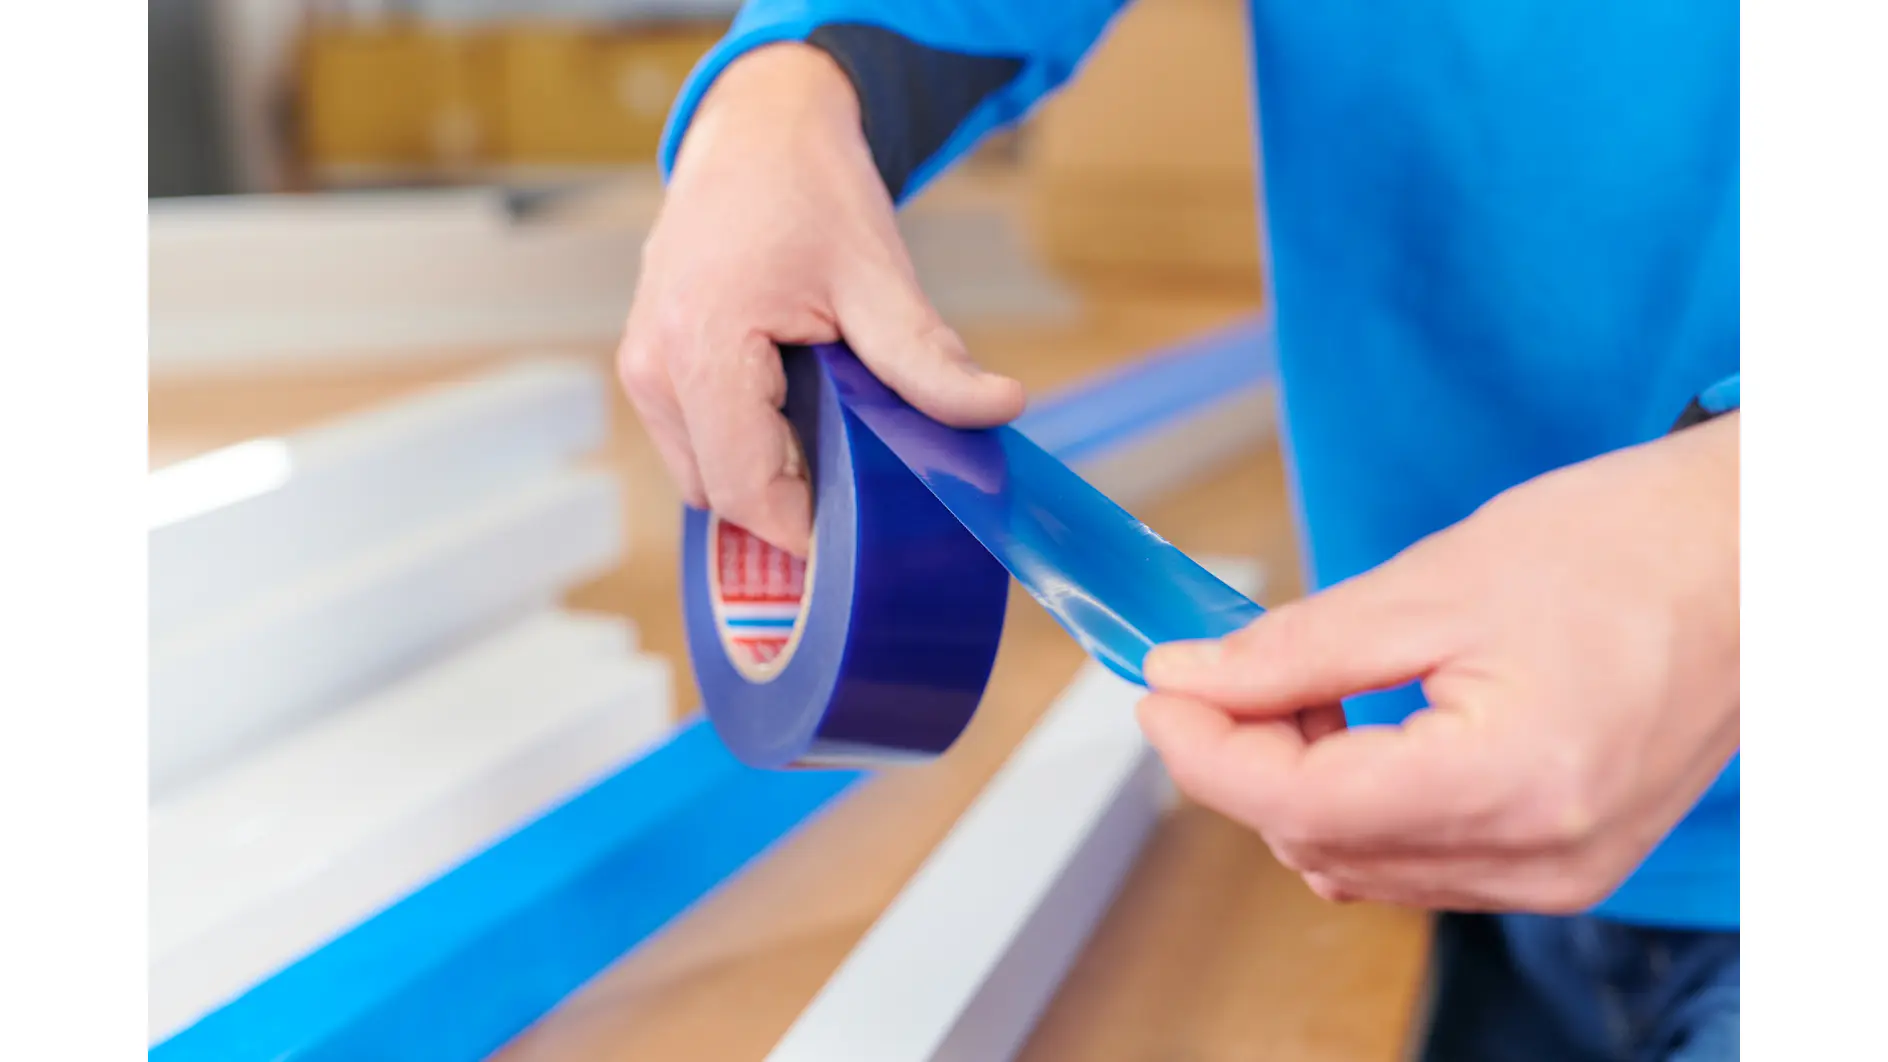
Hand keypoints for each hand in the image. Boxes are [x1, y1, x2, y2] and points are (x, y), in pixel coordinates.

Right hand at [618, 44, 1026, 553]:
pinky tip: (797, 413)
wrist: (759, 130)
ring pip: (703, 477)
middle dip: (791, 503)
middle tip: (865, 483)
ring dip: (766, 475)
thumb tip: (1000, 408)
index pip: (745, 490)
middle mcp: (654, 366)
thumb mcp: (879, 276)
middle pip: (722, 495)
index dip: (803, 534)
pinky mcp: (650, 364)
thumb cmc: (808, 191)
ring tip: (831, 432)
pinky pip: (696, 444)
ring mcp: (644, 366)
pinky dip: (745, 447)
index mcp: (701, 348)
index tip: (860, 548)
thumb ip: (928, 357)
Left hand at [1137, 414, 1739, 911]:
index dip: (1203, 750)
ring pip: (1361, 864)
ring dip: (1300, 787)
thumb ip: (1298, 647)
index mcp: (1512, 781)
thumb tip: (1190, 677)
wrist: (1753, 559)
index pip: (1298, 804)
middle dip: (1245, 762)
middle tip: (1221, 671)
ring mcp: (1558, 873)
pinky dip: (1363, 805)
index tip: (1157, 690)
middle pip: (1320, 843)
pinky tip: (1358, 730)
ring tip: (1300, 691)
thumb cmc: (1624, 548)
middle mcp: (1539, 855)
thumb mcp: (1436, 582)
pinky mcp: (1566, 863)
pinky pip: (1420, 862)